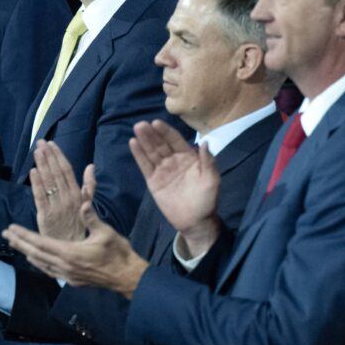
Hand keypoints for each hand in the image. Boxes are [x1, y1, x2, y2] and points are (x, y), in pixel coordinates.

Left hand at [3, 196, 147, 298]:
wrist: (128, 277)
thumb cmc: (118, 253)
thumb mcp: (105, 232)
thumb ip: (91, 217)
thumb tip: (83, 201)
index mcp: (70, 253)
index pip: (40, 243)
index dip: (24, 235)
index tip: (11, 228)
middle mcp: (65, 266)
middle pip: (36, 254)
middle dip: (20, 243)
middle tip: (5, 234)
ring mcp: (68, 275)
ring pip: (41, 263)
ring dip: (27, 252)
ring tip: (16, 244)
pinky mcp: (72, 280)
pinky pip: (49, 271)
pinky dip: (39, 263)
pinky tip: (35, 259)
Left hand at [29, 141, 90, 240]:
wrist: (77, 253)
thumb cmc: (81, 229)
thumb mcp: (88, 208)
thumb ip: (89, 187)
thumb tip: (90, 167)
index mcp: (78, 196)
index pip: (67, 171)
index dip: (59, 156)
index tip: (51, 144)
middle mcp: (68, 199)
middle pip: (56, 173)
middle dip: (48, 156)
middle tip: (40, 142)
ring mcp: (56, 208)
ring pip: (48, 182)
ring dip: (42, 165)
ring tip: (36, 151)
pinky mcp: (46, 217)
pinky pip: (40, 198)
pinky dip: (37, 184)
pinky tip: (33, 172)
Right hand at [129, 120, 220, 258]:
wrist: (195, 222)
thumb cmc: (206, 200)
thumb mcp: (211, 180)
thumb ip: (208, 161)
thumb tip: (204, 142)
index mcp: (188, 158)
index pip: (175, 140)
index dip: (166, 131)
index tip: (156, 122)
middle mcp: (174, 161)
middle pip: (160, 144)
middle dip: (151, 133)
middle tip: (141, 124)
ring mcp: (162, 170)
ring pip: (151, 152)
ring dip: (144, 140)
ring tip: (136, 129)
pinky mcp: (153, 181)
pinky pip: (145, 165)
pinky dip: (139, 155)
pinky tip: (133, 143)